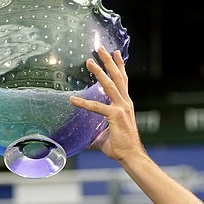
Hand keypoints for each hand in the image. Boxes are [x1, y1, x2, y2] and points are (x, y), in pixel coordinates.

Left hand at [69, 46, 144, 163]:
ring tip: (89, 61)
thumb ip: (96, 133)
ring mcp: (121, 108)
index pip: (123, 80)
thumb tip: (85, 139)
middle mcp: (125, 103)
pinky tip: (72, 99)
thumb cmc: (120, 146)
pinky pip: (97, 107)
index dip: (119, 66)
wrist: (130, 155)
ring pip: (109, 85)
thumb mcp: (105, 135)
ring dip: (99, 72)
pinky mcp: (115, 116)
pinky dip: (84, 103)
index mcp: (125, 104)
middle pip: (117, 77)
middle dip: (108, 61)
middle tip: (100, 48)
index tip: (116, 53)